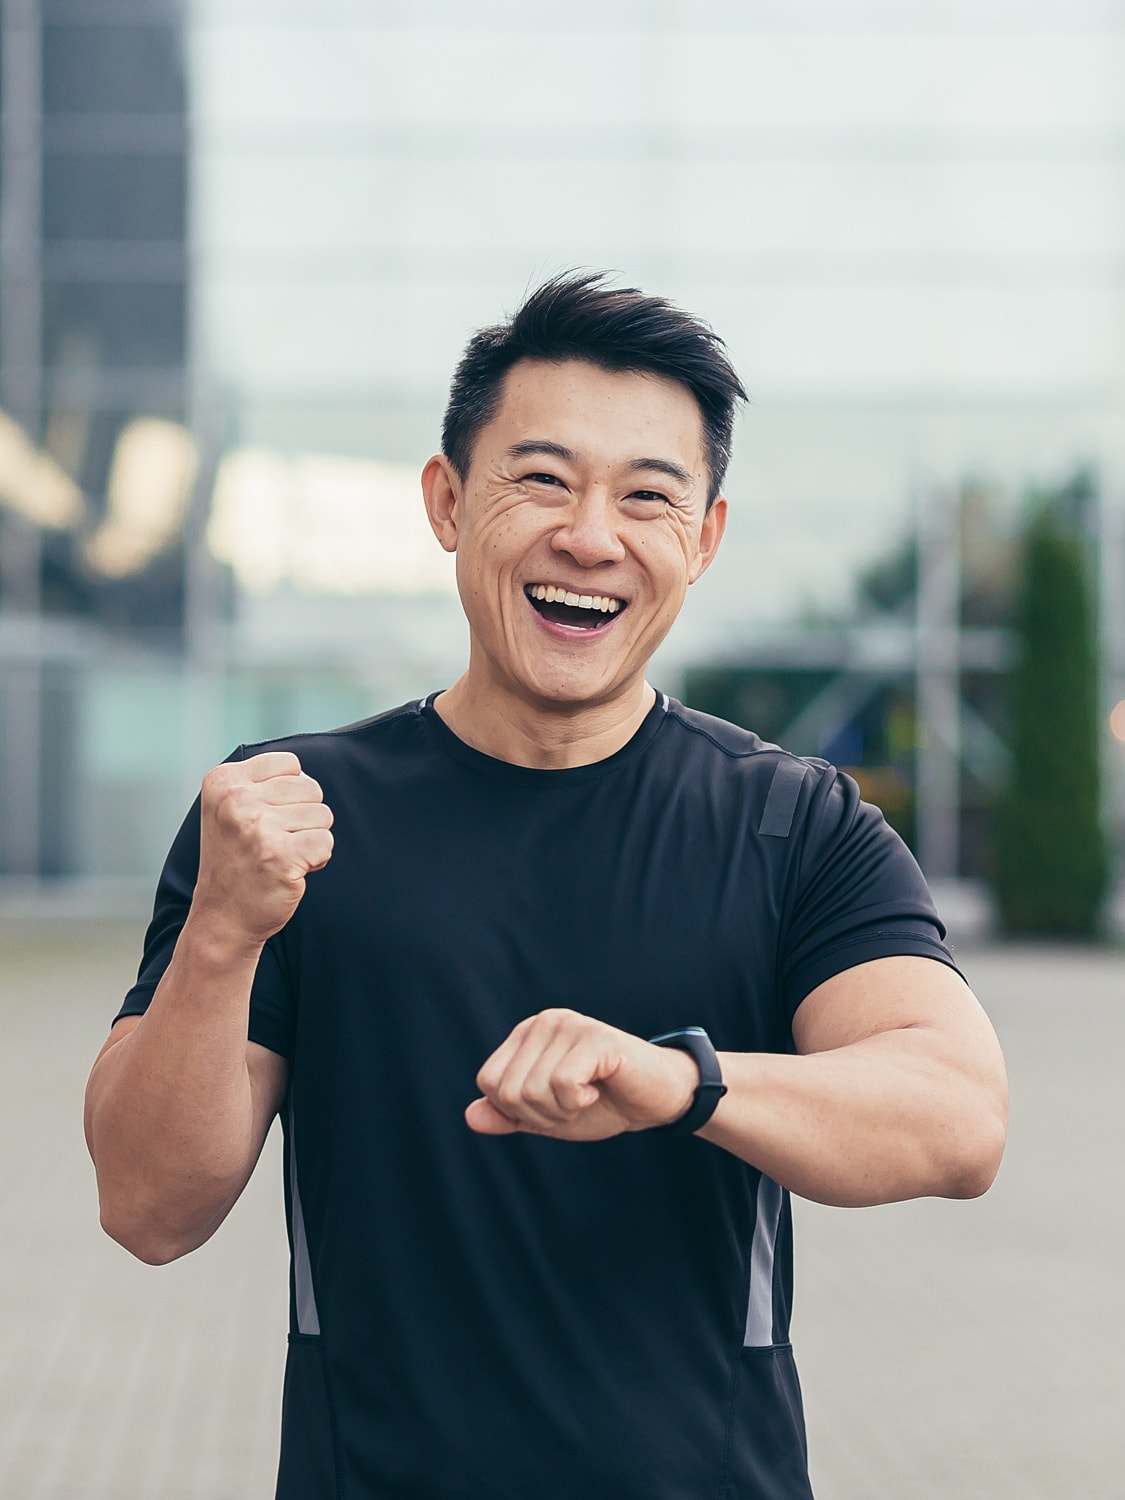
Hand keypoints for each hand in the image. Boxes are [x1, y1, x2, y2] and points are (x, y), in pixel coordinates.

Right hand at [193, 752, 333, 950]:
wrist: (222, 918)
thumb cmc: (236, 861)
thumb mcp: (230, 809)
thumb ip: (262, 783)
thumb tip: (307, 775)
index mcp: (223, 780)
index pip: (290, 765)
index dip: (289, 794)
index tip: (264, 819)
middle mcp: (235, 799)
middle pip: (311, 788)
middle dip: (303, 818)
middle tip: (273, 844)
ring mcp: (257, 827)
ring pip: (323, 815)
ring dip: (310, 839)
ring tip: (280, 857)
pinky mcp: (279, 855)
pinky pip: (326, 842)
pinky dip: (317, 860)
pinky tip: (290, 871)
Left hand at [465, 1009, 698, 1140]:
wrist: (656, 1101)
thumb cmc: (604, 1103)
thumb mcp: (548, 1116)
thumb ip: (509, 1115)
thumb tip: (470, 1116)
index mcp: (526, 1035)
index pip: (489, 1082)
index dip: (517, 1110)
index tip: (553, 1104)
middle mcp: (543, 1022)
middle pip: (508, 1090)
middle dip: (541, 1114)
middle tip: (574, 1102)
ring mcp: (569, 1025)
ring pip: (533, 1090)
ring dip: (563, 1109)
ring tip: (589, 1094)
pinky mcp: (594, 1037)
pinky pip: (562, 1084)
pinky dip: (579, 1101)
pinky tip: (599, 1088)